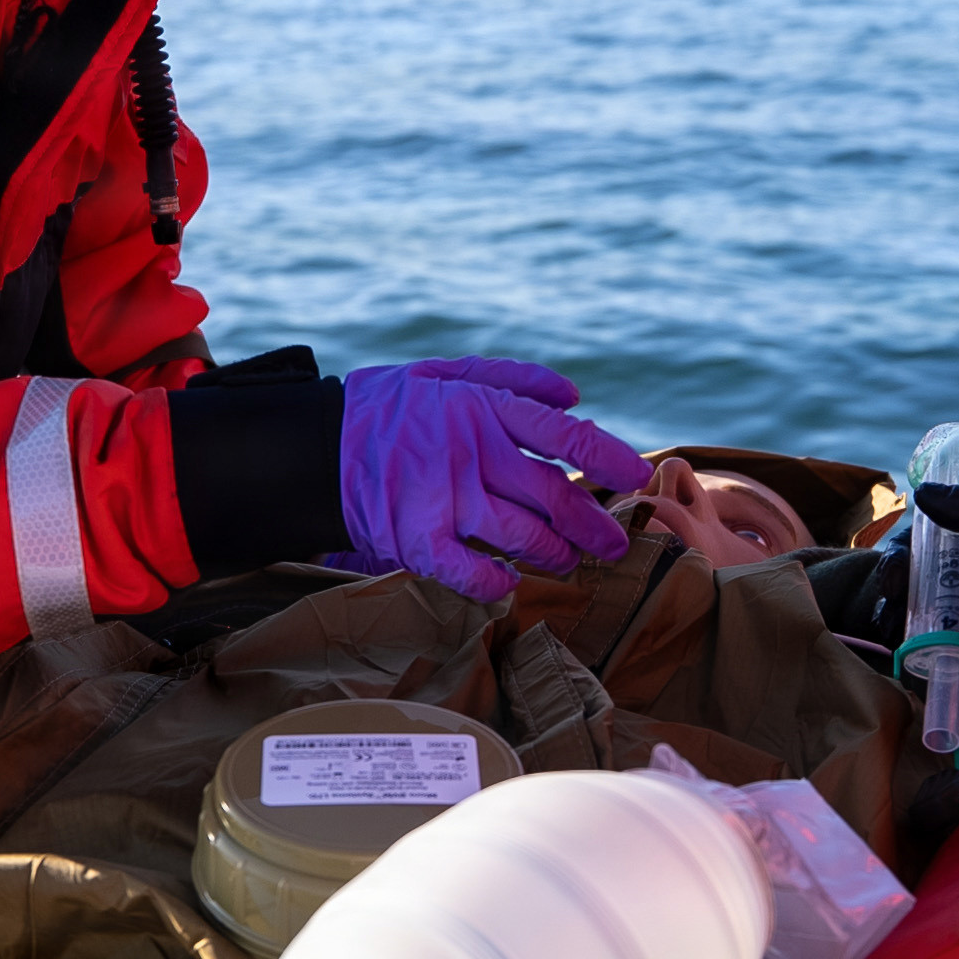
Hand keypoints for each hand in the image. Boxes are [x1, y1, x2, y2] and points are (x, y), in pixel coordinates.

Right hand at [335, 358, 648, 603]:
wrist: (320, 442)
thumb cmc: (394, 407)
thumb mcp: (450, 372)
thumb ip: (515, 379)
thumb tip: (574, 395)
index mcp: (485, 409)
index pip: (566, 436)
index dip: (610, 458)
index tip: (638, 477)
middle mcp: (473, 454)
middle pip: (555, 496)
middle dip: (595, 525)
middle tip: (613, 544)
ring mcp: (446, 499)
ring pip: (524, 538)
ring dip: (555, 555)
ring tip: (566, 562)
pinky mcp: (417, 538)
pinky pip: (469, 572)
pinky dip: (495, 584)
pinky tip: (509, 585)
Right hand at [904, 481, 958, 806]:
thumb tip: (923, 493)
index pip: (923, 555)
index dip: (900, 557)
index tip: (897, 566)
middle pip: (908, 598)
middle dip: (888, 598)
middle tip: (893, 602)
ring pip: (912, 641)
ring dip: (896, 638)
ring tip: (900, 636)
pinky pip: (933, 685)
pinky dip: (918, 679)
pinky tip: (919, 670)